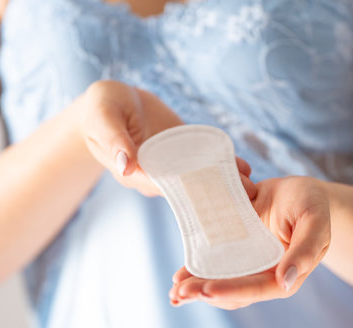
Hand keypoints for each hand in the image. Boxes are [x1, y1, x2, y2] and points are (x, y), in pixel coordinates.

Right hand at [76, 80, 254, 196]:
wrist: (113, 101)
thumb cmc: (101, 108)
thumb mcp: (104, 118)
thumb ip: (114, 140)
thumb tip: (125, 166)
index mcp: (136, 172)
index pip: (165, 187)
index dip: (188, 194)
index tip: (213, 201)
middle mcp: (156, 173)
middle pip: (187, 187)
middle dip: (214, 193)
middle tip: (243, 198)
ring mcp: (172, 163)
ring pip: (199, 176)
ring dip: (223, 182)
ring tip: (250, 187)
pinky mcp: (183, 150)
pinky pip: (204, 159)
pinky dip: (222, 164)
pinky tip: (244, 168)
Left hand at [169, 176, 330, 309]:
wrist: (300, 191)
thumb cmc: (312, 204)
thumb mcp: (314, 221)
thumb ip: (304, 251)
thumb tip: (285, 282)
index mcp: (286, 273)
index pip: (257, 289)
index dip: (231, 290)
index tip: (207, 289)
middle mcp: (265, 273)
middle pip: (233, 290)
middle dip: (206, 292)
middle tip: (180, 292)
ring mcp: (248, 263)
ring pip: (220, 281)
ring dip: (197, 288)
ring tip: (174, 291)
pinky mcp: (236, 250)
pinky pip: (214, 264)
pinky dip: (195, 271)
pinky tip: (177, 277)